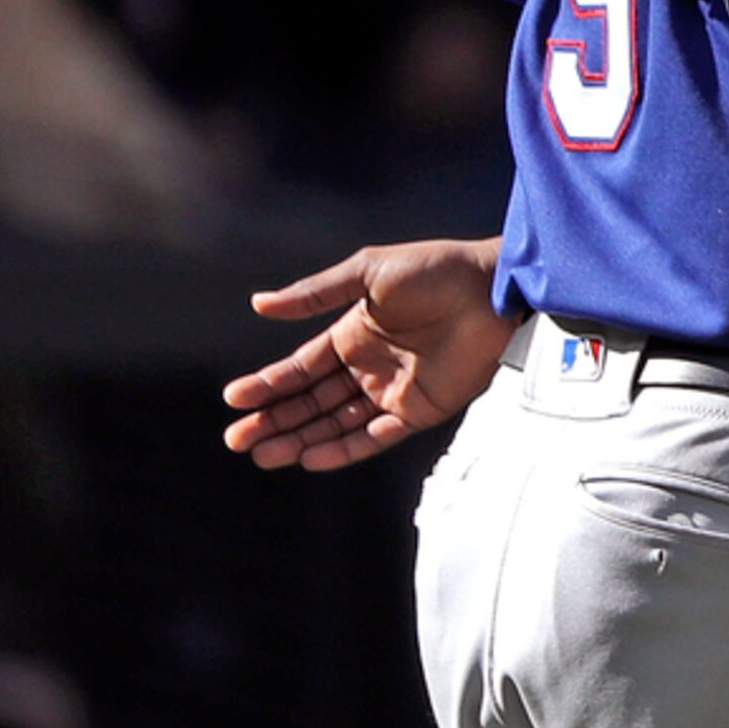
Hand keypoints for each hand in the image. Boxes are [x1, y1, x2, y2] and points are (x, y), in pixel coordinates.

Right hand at [221, 238, 513, 470]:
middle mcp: (370, 367)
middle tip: (236, 439)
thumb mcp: (369, 272)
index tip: (234, 400)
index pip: (302, 368)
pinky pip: (375, 436)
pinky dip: (343, 449)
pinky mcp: (422, 410)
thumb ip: (316, 294)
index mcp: (354, 333)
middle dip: (274, 421)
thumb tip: (258, 303)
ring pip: (336, 424)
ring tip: (261, 454)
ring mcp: (394, 391)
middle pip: (312, 402)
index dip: (268, 384)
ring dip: (299, 439)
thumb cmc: (437, 270)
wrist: (494, 287)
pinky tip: (310, 458)